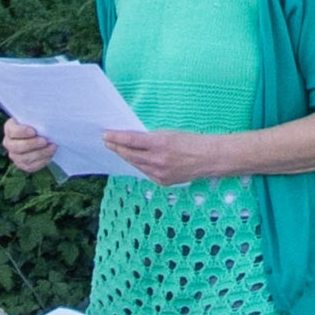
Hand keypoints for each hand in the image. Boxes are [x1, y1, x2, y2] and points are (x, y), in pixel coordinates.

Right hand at [3, 118, 57, 172]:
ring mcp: (14, 155)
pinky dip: (42, 161)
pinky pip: (31, 166)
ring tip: (52, 147)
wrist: (41, 135)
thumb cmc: (37, 124)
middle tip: (44, 141)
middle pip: (16, 147)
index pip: (12, 131)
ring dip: (40, 153)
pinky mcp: (22, 165)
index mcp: (9, 128)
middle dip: (32, 144)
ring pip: (24, 158)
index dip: (22, 132)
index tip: (34, 131)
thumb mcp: (35, 118)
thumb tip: (44, 120)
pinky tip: (50, 155)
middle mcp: (8, 143)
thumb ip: (36, 119)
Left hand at [102, 129, 227, 185]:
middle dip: (116, 147)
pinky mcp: (163, 182)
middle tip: (107, 141)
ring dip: (125, 156)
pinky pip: (145, 172)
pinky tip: (134, 160)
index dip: (116, 137)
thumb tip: (131, 139)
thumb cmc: (191, 141)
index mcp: (159, 144)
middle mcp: (157, 160)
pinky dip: (139, 165)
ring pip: (135, 164)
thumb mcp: (169, 133)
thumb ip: (149, 137)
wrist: (209, 158)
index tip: (105, 134)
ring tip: (117, 149)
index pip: (130, 140)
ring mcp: (159, 173)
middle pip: (129, 154)